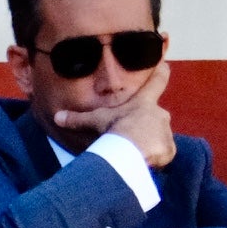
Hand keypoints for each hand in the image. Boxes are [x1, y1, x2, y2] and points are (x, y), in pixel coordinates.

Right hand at [51, 57, 175, 169]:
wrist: (130, 150)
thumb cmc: (114, 129)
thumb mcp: (95, 121)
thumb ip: (78, 119)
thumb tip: (58, 117)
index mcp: (144, 103)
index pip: (157, 81)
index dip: (161, 73)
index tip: (165, 64)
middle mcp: (159, 114)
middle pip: (157, 118)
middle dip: (148, 128)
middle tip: (134, 139)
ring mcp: (165, 132)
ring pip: (159, 138)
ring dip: (150, 145)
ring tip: (135, 155)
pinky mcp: (169, 150)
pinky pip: (163, 155)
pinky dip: (155, 160)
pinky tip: (143, 163)